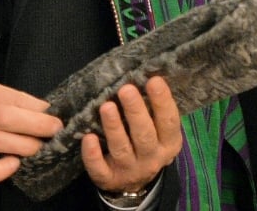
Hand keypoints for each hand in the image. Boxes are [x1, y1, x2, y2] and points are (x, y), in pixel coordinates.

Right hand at [0, 78, 61, 184]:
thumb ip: (13, 99)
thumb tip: (46, 109)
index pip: (11, 98)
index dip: (36, 108)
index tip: (55, 116)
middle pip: (5, 118)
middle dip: (35, 125)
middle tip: (55, 130)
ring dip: (24, 145)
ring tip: (40, 147)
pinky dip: (0, 170)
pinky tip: (14, 164)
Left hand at [81, 76, 182, 193]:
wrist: (135, 184)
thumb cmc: (147, 143)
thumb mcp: (158, 129)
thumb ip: (154, 108)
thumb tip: (146, 73)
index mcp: (168, 143)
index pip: (169, 122)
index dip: (162, 101)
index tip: (154, 80)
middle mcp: (151, 158)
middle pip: (144, 135)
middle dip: (135, 111)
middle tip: (126, 89)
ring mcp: (129, 170)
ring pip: (121, 149)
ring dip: (114, 128)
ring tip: (106, 107)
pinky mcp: (108, 179)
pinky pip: (100, 169)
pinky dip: (93, 155)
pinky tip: (88, 138)